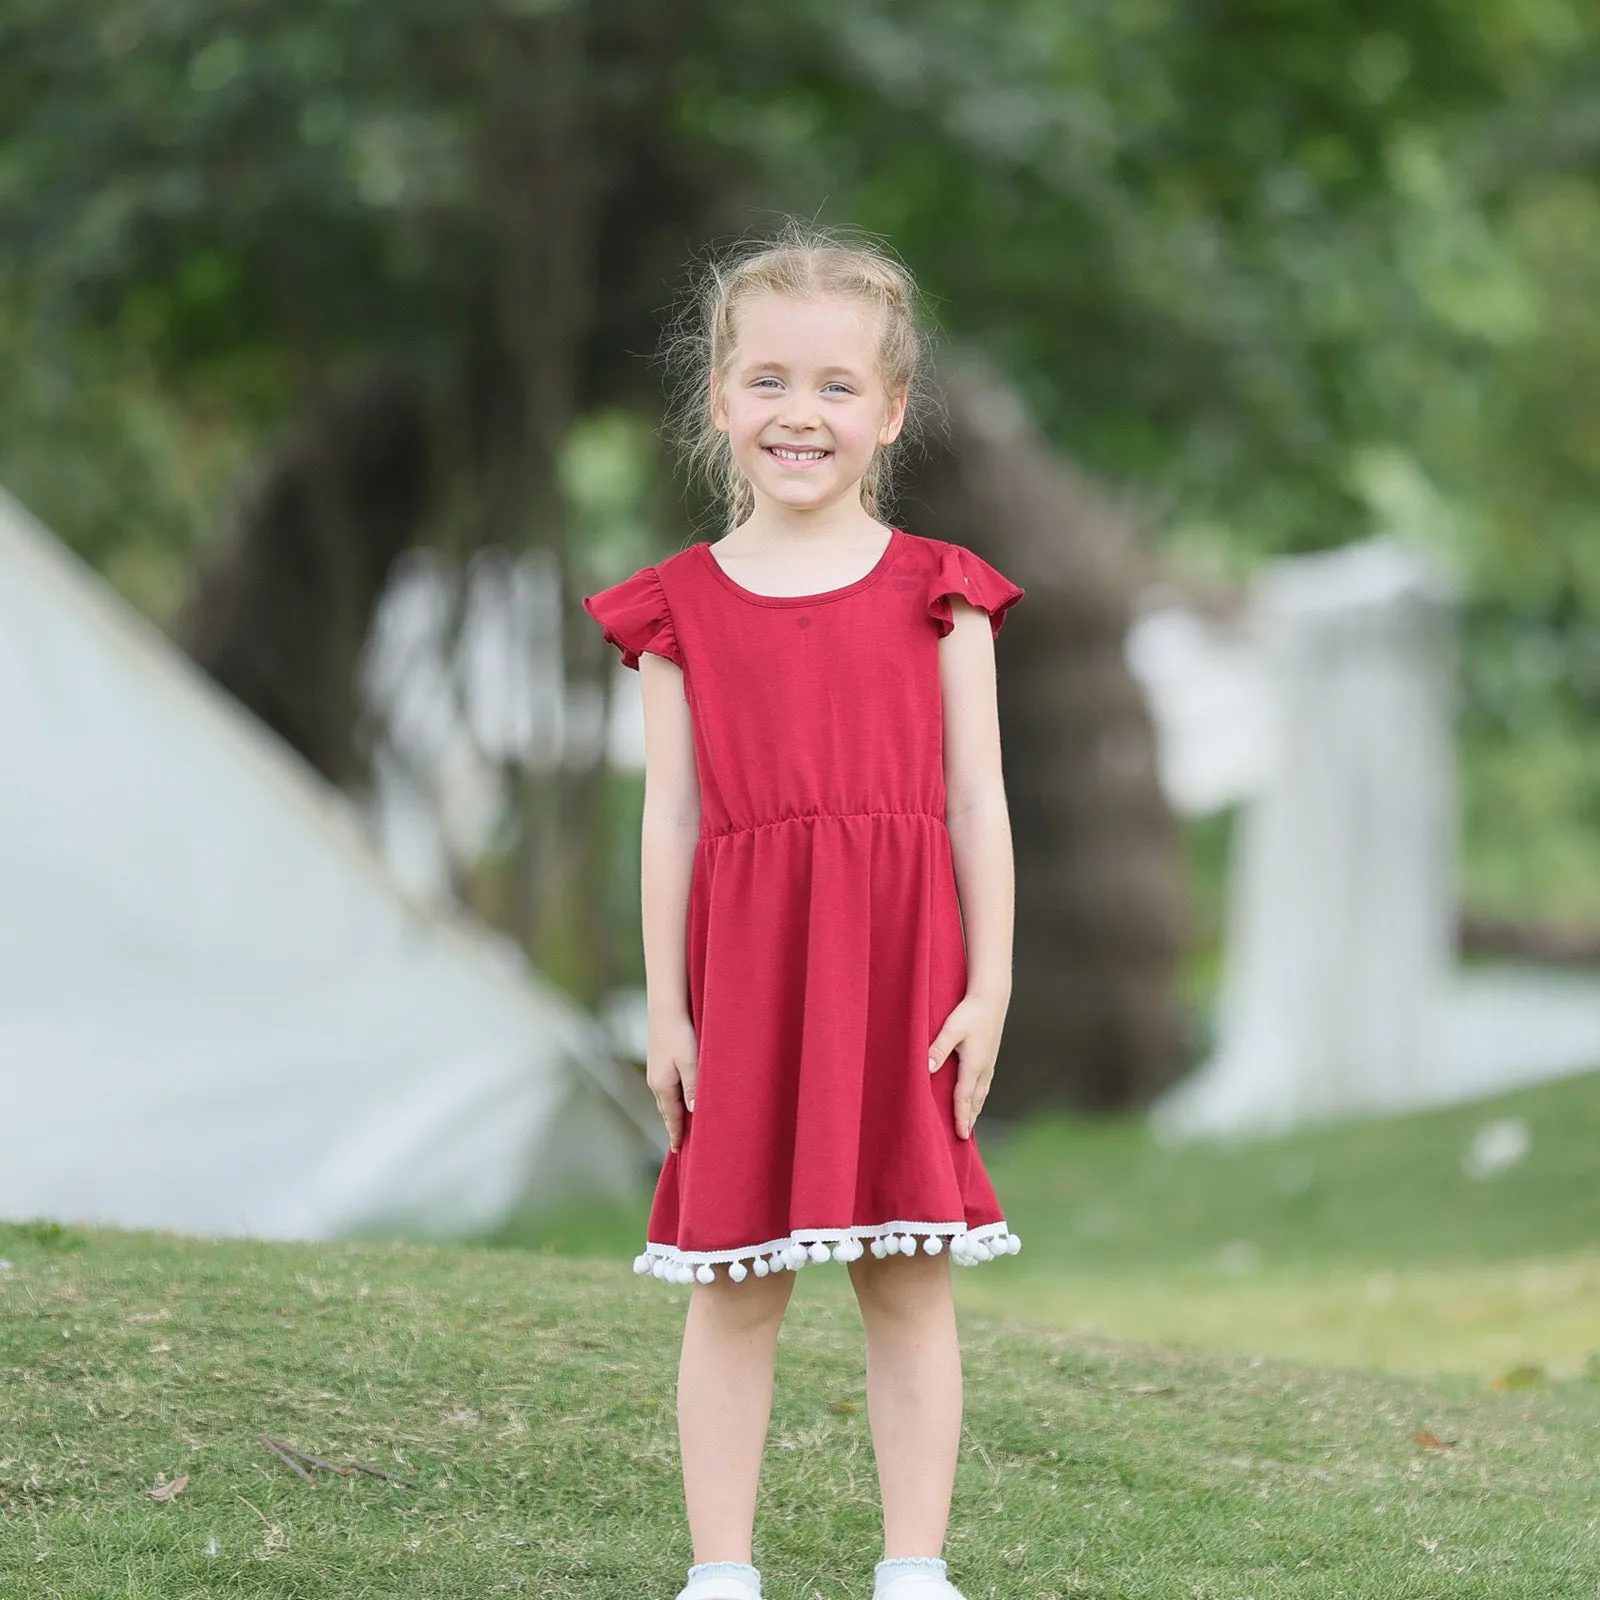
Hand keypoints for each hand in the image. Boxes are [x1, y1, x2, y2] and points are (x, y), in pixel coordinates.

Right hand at [646, 1013, 698, 1152]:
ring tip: (679, 1126)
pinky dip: (671, 1100)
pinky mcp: (658, 1063)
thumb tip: (693, 1112)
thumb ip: (694, 1087)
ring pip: (665, 1100)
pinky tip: (678, 1098)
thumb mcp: (691, 1062)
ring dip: (672, 1114)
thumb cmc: (681, 1035)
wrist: (666, 1010)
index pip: (671, 1117)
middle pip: (666, 1111)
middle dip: (673, 1127)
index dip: (676, 1134)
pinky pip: (665, 1089)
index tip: (678, 1151)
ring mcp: (655, 1072)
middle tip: (679, 1145)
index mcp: (663, 1086)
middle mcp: (656, 1082)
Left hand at [928, 993, 1007, 1139]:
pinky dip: (980, 1097)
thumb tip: (928, 1068)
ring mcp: (989, 1063)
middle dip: (970, 1119)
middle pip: (975, 1100)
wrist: (992, 998)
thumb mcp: (951, 1029)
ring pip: (982, 1093)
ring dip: (976, 1109)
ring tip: (970, 1123)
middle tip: (964, 1138)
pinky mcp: (990, 1057)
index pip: (964, 1098)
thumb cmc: (970, 1012)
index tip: (961, 1136)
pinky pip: (984, 1084)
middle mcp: (983, 1069)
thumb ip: (938, 1048)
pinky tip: (977, 1097)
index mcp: (973, 1066)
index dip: (961, 1117)